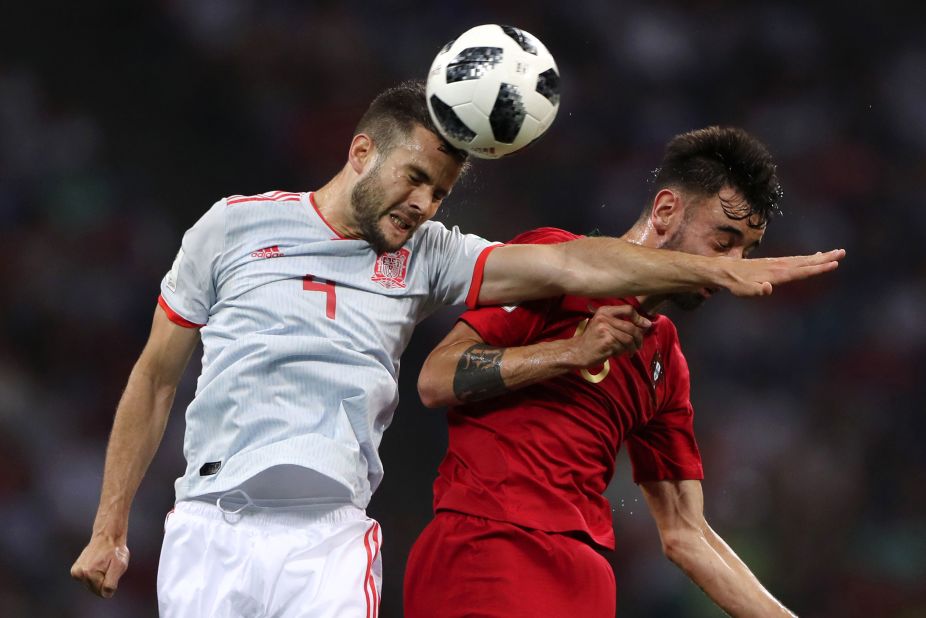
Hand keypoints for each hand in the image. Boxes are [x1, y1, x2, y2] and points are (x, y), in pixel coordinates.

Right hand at [70, 535, 129, 597]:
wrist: (107, 536)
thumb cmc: (115, 551)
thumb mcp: (120, 565)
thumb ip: (112, 582)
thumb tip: (106, 594)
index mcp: (89, 574)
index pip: (103, 592)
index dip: (111, 582)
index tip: (112, 570)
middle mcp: (80, 574)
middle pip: (96, 590)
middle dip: (104, 581)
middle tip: (108, 567)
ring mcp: (76, 573)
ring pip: (91, 586)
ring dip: (99, 578)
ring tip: (103, 564)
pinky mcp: (74, 572)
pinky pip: (87, 581)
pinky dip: (94, 575)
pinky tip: (97, 565)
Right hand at [572, 304, 650, 366]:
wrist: (578, 351)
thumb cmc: (593, 339)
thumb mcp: (604, 325)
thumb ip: (621, 322)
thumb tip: (645, 324)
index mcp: (604, 311)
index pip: (628, 309)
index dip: (639, 318)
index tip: (645, 325)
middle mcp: (604, 318)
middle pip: (631, 327)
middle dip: (639, 338)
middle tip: (639, 345)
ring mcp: (605, 329)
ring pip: (629, 339)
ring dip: (632, 347)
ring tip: (630, 351)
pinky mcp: (607, 342)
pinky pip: (623, 347)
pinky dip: (624, 352)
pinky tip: (618, 353)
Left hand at [718, 249, 844, 296]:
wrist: (723, 270)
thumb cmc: (734, 283)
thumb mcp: (743, 291)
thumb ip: (756, 290)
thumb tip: (768, 288)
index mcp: (776, 273)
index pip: (800, 271)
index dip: (817, 268)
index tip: (833, 264)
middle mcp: (778, 266)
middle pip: (805, 262)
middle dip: (824, 259)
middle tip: (842, 252)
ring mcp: (777, 263)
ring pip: (802, 259)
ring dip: (819, 257)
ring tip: (835, 253)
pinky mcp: (774, 263)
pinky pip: (795, 260)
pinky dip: (807, 258)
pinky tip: (813, 257)